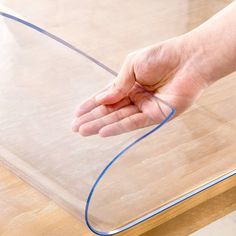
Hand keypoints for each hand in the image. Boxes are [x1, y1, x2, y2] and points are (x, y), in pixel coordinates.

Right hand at [72, 36, 206, 136]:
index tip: (77, 113)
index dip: (91, 105)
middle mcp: (135, 98)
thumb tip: (101, 99)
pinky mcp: (156, 116)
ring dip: (101, 125)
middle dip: (92, 119)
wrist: (188, 59)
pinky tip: (103, 132)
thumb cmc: (161, 57)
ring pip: (119, 119)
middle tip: (75, 127)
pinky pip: (134, 123)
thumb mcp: (132, 65)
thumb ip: (118, 84)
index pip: (106, 98)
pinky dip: (118, 128)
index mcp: (129, 85)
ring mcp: (145, 108)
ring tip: (83, 131)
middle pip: (110, 111)